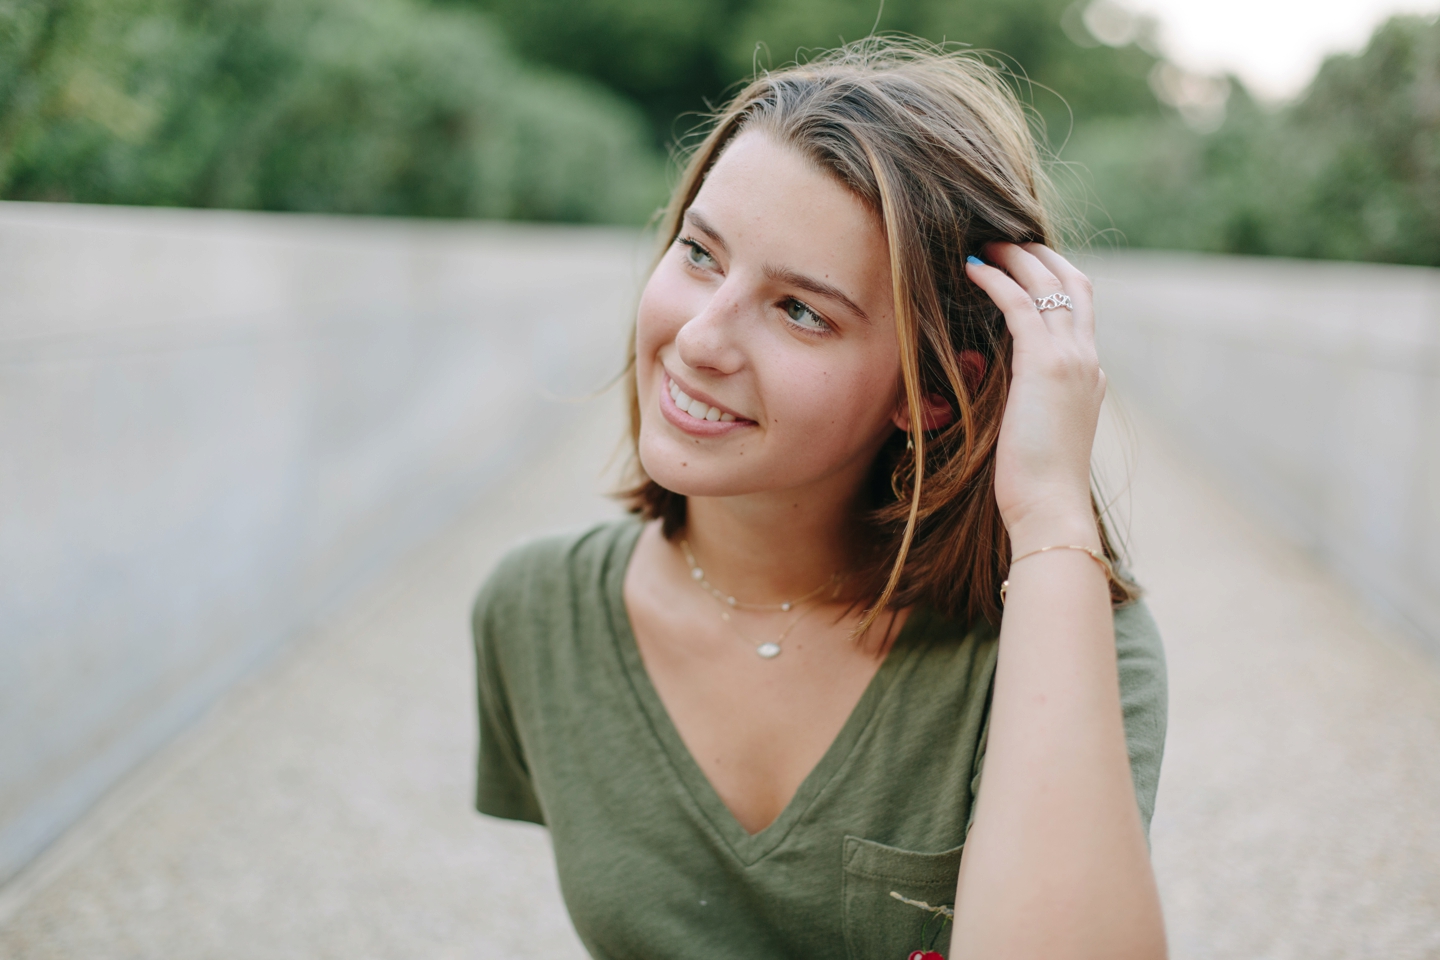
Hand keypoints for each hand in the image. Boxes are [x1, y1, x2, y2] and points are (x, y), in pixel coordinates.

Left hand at [964, 243, 1104, 554]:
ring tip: (984, 243)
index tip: (1026, 262)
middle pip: (1072, 283)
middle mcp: (1087, 358)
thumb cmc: (1037, 484)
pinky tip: (971, 269)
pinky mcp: (1044, 365)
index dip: (1055, 277)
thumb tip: (1010, 395)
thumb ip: (1035, 403)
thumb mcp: (1041, 433)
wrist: (1050, 506)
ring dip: (1014, 257)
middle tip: (1004, 238)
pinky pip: (1018, 304)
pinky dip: (996, 280)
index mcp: (1090, 374)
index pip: (1080, 308)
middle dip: (1039, 255)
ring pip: (1046, 284)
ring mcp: (1071, 358)